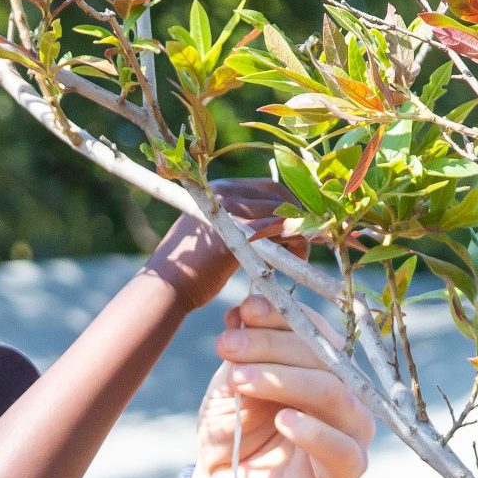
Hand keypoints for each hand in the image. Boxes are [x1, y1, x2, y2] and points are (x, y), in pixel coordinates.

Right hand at [144, 179, 291, 312]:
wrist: (163, 290)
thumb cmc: (186, 272)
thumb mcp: (211, 239)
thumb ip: (236, 226)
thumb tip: (269, 228)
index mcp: (218, 190)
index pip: (268, 188)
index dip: (291, 205)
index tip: (304, 226)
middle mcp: (224, 193)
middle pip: (280, 195)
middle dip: (301, 217)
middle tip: (313, 240)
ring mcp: (229, 211)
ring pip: (282, 213)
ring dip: (299, 234)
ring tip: (299, 258)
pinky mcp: (236, 233)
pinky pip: (277, 231)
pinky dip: (292, 244)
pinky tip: (294, 262)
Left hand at [192, 292, 375, 477]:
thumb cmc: (233, 433)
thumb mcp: (232, 386)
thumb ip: (244, 352)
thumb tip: (245, 308)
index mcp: (323, 366)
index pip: (313, 330)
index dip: (281, 316)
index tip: (243, 310)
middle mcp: (346, 391)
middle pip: (321, 357)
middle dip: (270, 347)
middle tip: (228, 346)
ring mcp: (352, 428)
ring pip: (330, 393)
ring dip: (283, 381)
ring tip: (240, 380)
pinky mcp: (348, 466)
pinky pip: (339, 446)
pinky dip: (312, 431)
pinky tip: (283, 420)